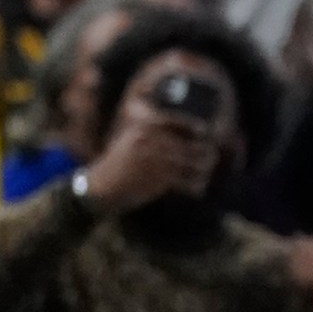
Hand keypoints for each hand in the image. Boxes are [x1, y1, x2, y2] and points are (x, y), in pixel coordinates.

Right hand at [80, 107, 215, 214]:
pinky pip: (187, 181)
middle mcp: (153, 139)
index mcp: (147, 125)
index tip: (205, 134)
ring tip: (204, 173)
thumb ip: (152, 128)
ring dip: (203, 169)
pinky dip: (195, 185)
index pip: (182, 122)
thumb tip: (180, 127)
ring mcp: (157, 159)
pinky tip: (196, 189)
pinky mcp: (159, 179)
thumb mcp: (132, 137)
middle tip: (210, 157)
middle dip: (205, 152)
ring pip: (193, 162)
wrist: (101, 187)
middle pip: (192, 143)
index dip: (197, 128)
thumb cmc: (119, 162)